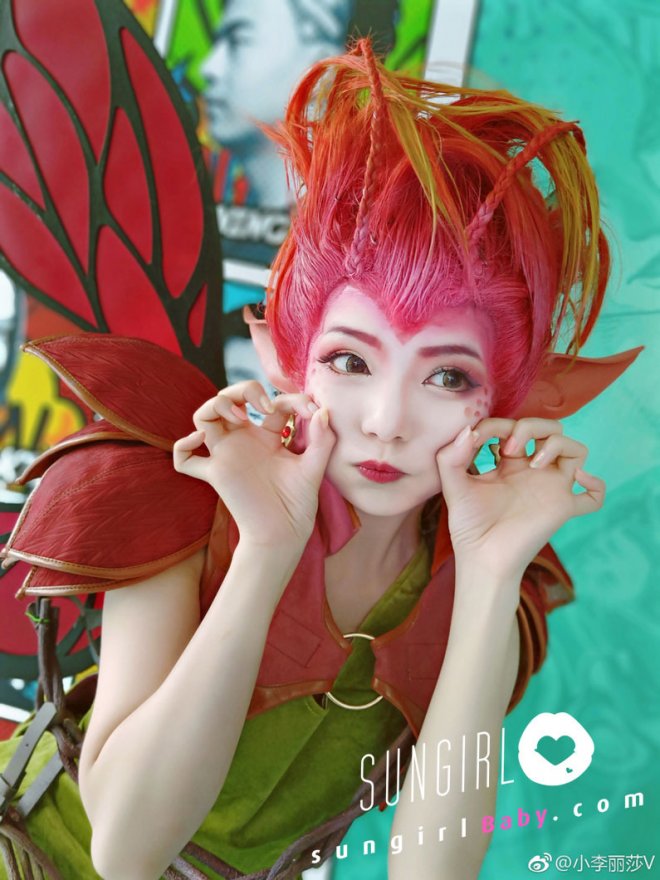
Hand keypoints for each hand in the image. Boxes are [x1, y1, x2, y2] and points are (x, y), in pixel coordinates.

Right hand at [172, 381, 335, 548]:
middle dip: (243, 388)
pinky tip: (201, 440)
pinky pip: (184, 459)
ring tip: (239, 416)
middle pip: (228, 398)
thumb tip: (322, 410)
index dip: (291, 399)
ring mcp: (227, 455)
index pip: (272, 402)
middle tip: (264, 403)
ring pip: (202, 417)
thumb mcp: (314, 467)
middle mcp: (244, 441)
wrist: (284, 533)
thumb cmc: (298, 503)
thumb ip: (322, 440)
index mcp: (268, 436)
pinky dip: (184, 446)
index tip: (309, 411)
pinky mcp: (215, 474)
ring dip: (215, 405)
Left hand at [436, 417, 604, 584]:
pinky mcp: (562, 507)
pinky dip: (594, 484)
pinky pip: (594, 495)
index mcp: (508, 464)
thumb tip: (467, 430)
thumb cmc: (468, 526)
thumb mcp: (452, 486)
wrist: (482, 559)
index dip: (495, 424)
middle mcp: (532, 472)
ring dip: (557, 443)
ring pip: (575, 449)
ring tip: (532, 463)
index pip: (512, 427)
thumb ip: (450, 457)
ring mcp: (550, 487)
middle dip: (530, 426)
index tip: (476, 438)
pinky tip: (576, 481)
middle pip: (549, 429)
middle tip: (508, 449)